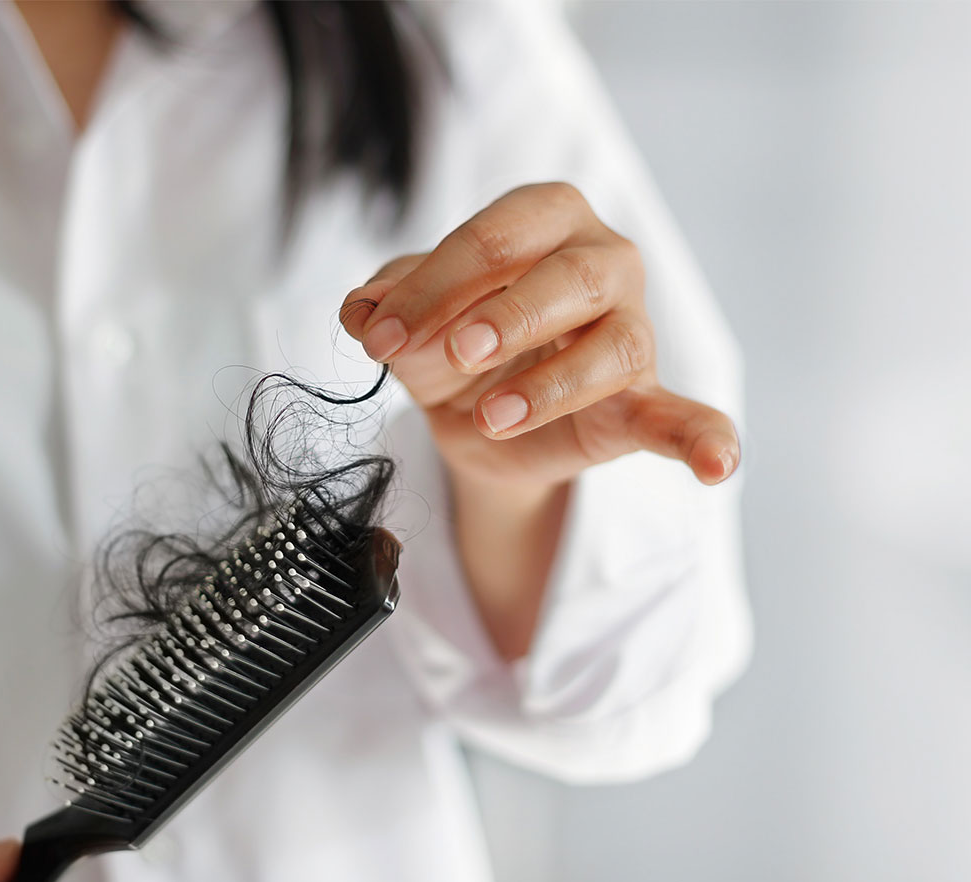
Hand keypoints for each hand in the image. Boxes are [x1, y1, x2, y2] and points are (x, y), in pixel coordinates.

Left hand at [340, 183, 739, 500]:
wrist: (470, 416)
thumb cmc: (447, 342)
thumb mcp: (405, 322)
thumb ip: (385, 306)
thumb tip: (361, 311)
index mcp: (543, 219)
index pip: (496, 238)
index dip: (433, 287)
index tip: (378, 337)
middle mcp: (601, 261)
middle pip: (571, 276)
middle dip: (506, 315)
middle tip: (455, 353)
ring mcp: (629, 331)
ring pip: (613, 347)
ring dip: (551, 385)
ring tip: (493, 417)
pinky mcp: (639, 401)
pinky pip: (681, 419)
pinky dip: (703, 438)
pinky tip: (718, 464)